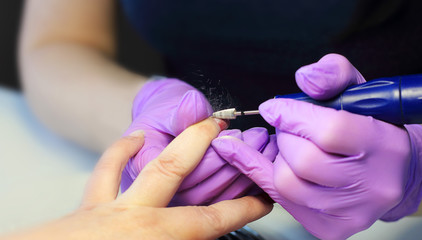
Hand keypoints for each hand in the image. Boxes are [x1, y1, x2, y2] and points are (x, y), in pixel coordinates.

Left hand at [7, 119, 271, 239]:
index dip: (242, 208)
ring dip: (169, 142)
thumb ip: (178, 239)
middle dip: (204, 147)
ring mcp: (109, 210)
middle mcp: (135, 218)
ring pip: (143, 165)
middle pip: (176, 173)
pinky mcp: (87, 210)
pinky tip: (133, 138)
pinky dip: (120, 152)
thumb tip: (200, 235)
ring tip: (192, 125)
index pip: (211, 221)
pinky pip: (104, 172)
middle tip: (226, 129)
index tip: (262, 199)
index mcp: (156, 239)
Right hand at [121, 78, 274, 205]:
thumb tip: (193, 104)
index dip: (206, 145)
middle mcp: (160, 191)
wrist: (165, 130)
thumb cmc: (165, 119)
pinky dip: (248, 188)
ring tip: (264, 149)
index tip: (226, 127)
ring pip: (216, 198)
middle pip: (201, 186)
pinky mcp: (200, 205)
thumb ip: (181, 111)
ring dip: (246, 174)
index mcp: (145, 165)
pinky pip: (225, 204)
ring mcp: (181, 202)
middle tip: (256, 138)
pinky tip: (262, 170)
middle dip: (233, 160)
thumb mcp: (167, 109)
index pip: (177, 163)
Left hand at [212, 54, 421, 238]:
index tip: (274, 107)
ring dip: (278, 159)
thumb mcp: (358, 91)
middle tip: (287, 128)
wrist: (393, 174)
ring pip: (287, 184)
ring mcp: (351, 212)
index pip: (330, 131)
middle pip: (304, 161)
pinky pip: (282, 201)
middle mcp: (372, 185)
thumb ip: (333, 75)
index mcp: (384, 146)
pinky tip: (267, 161)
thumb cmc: (372, 129)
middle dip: (284, 137)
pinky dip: (268, 177)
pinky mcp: (331, 228)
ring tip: (289, 147)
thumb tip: (305, 77)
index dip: (292, 115)